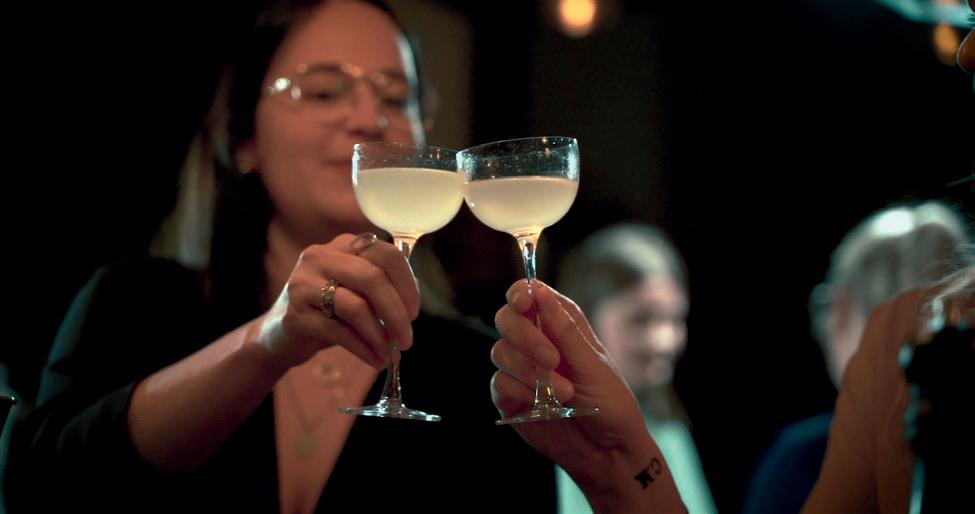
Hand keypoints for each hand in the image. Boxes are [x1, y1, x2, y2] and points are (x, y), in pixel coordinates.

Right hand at [256, 233, 419, 369]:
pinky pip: (340, 332)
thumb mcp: (355, 290)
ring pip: (356, 306)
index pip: (385, 253)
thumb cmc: (328, 311)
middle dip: (397, 312)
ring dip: (380, 335)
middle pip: (372, 278)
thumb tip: (411, 305)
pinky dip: (364, 348)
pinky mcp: (296, 316)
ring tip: (389, 352)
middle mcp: (320, 258)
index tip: (414, 311)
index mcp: (342, 246)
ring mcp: (304, 285)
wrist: (279, 335)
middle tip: (406, 338)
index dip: (407, 284)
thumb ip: (382, 287)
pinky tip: (374, 359)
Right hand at [491, 280, 662, 495]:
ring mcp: (521, 370)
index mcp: (560, 326)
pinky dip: (520, 391)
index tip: (524, 302)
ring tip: (563, 392)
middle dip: (524, 336)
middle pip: (506, 319)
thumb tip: (540, 292)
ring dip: (529, 370)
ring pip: (500, 351)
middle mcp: (537, 343)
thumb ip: (564, 330)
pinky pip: (499, 383)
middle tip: (552, 358)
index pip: (528, 296)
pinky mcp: (510, 398)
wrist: (608, 452)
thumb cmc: (610, 403)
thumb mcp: (593, 364)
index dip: (520, 294)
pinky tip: (542, 404)